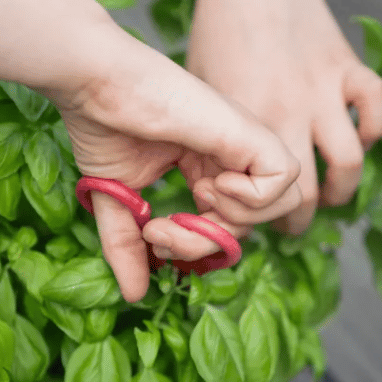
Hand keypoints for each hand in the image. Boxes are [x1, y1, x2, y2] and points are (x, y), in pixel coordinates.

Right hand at [45, 26, 301, 302]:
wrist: (95, 85)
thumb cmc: (104, 126)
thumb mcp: (119, 203)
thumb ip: (130, 247)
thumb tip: (135, 295)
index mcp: (209, 168)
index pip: (227, 227)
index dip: (196, 246)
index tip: (152, 236)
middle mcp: (233, 158)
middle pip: (255, 224)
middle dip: (207, 244)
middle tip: (162, 231)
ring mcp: (244, 144)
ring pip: (283, 204)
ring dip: (233, 222)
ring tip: (192, 203)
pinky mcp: (248, 133)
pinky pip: (285, 180)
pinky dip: (252, 198)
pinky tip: (212, 183)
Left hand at [186, 0, 381, 233]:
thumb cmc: (217, 34)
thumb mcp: (201, 93)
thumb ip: (213, 140)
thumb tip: (216, 183)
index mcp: (247, 126)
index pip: (261, 198)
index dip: (256, 218)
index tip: (251, 217)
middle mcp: (290, 115)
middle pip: (307, 195)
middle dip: (298, 220)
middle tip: (290, 223)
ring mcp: (323, 93)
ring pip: (348, 166)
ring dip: (339, 191)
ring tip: (327, 196)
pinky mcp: (347, 69)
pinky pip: (374, 112)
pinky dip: (370, 132)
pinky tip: (355, 139)